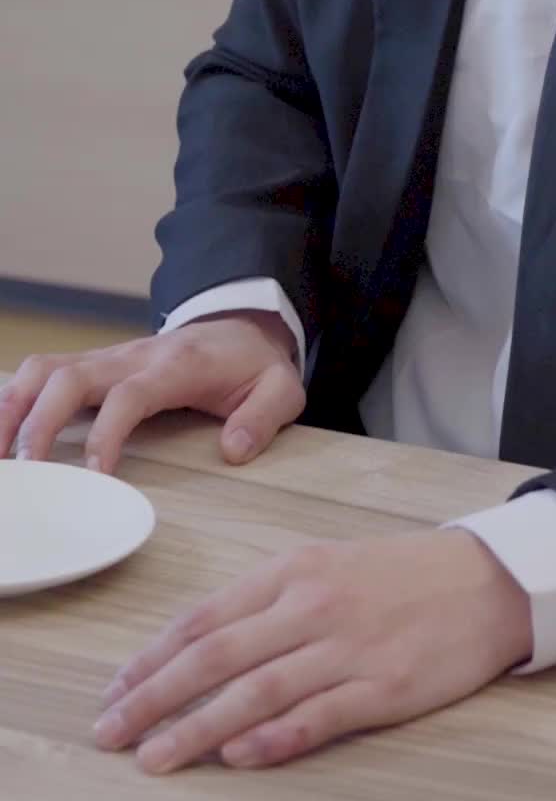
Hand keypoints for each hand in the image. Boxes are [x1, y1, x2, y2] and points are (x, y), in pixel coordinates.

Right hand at [0, 312, 304, 471]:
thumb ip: (264, 417)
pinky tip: (5, 437)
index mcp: (177, 365)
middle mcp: (133, 356)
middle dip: (39, 422)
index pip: (130, 394)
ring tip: (0, 456)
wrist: (242, 324)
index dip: (107, 433)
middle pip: (69, 376)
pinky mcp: (95, 366)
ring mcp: (109, 358)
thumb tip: (233, 450)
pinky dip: (16, 400)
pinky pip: (44, 374)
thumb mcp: (282, 387)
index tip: (95, 476)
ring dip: (13, 407)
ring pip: (45, 368)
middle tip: (25, 472)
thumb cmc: (253, 364)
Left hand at [93, 529, 532, 772]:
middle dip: (154, 697)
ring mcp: (349, 647)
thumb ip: (269, 601)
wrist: (487, 579)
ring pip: (256, 691)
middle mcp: (314, 605)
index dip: (153, 658)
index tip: (116, 691)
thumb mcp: (329, 564)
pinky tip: (238, 757)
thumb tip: (203, 644)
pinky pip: (317, 716)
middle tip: (110, 732)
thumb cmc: (402, 573)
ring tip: (155, 758)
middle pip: (216, 655)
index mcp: (295, 571)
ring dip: (198, 727)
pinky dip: (273, 738)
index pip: (206, 618)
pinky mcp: (384, 686)